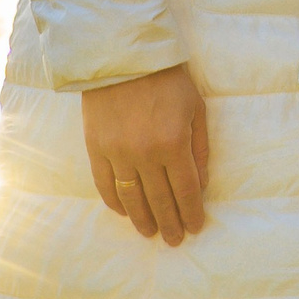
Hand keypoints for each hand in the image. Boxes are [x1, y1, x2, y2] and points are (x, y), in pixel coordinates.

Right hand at [81, 62, 208, 244]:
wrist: (123, 58)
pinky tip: (125, 212)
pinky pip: (105, 185)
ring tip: (151, 233)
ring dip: (142, 219)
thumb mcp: (197, 108)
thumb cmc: (168, 80)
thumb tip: (202, 184)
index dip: (192, 212)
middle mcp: (145, 154)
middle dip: (170, 223)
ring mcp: (117, 154)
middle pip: (160, 200)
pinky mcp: (96, 149)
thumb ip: (200, 148)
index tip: (195, 227)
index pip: (186, 190)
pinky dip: (115, 202)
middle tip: (175, 240)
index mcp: (174, 143)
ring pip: (131, 198)